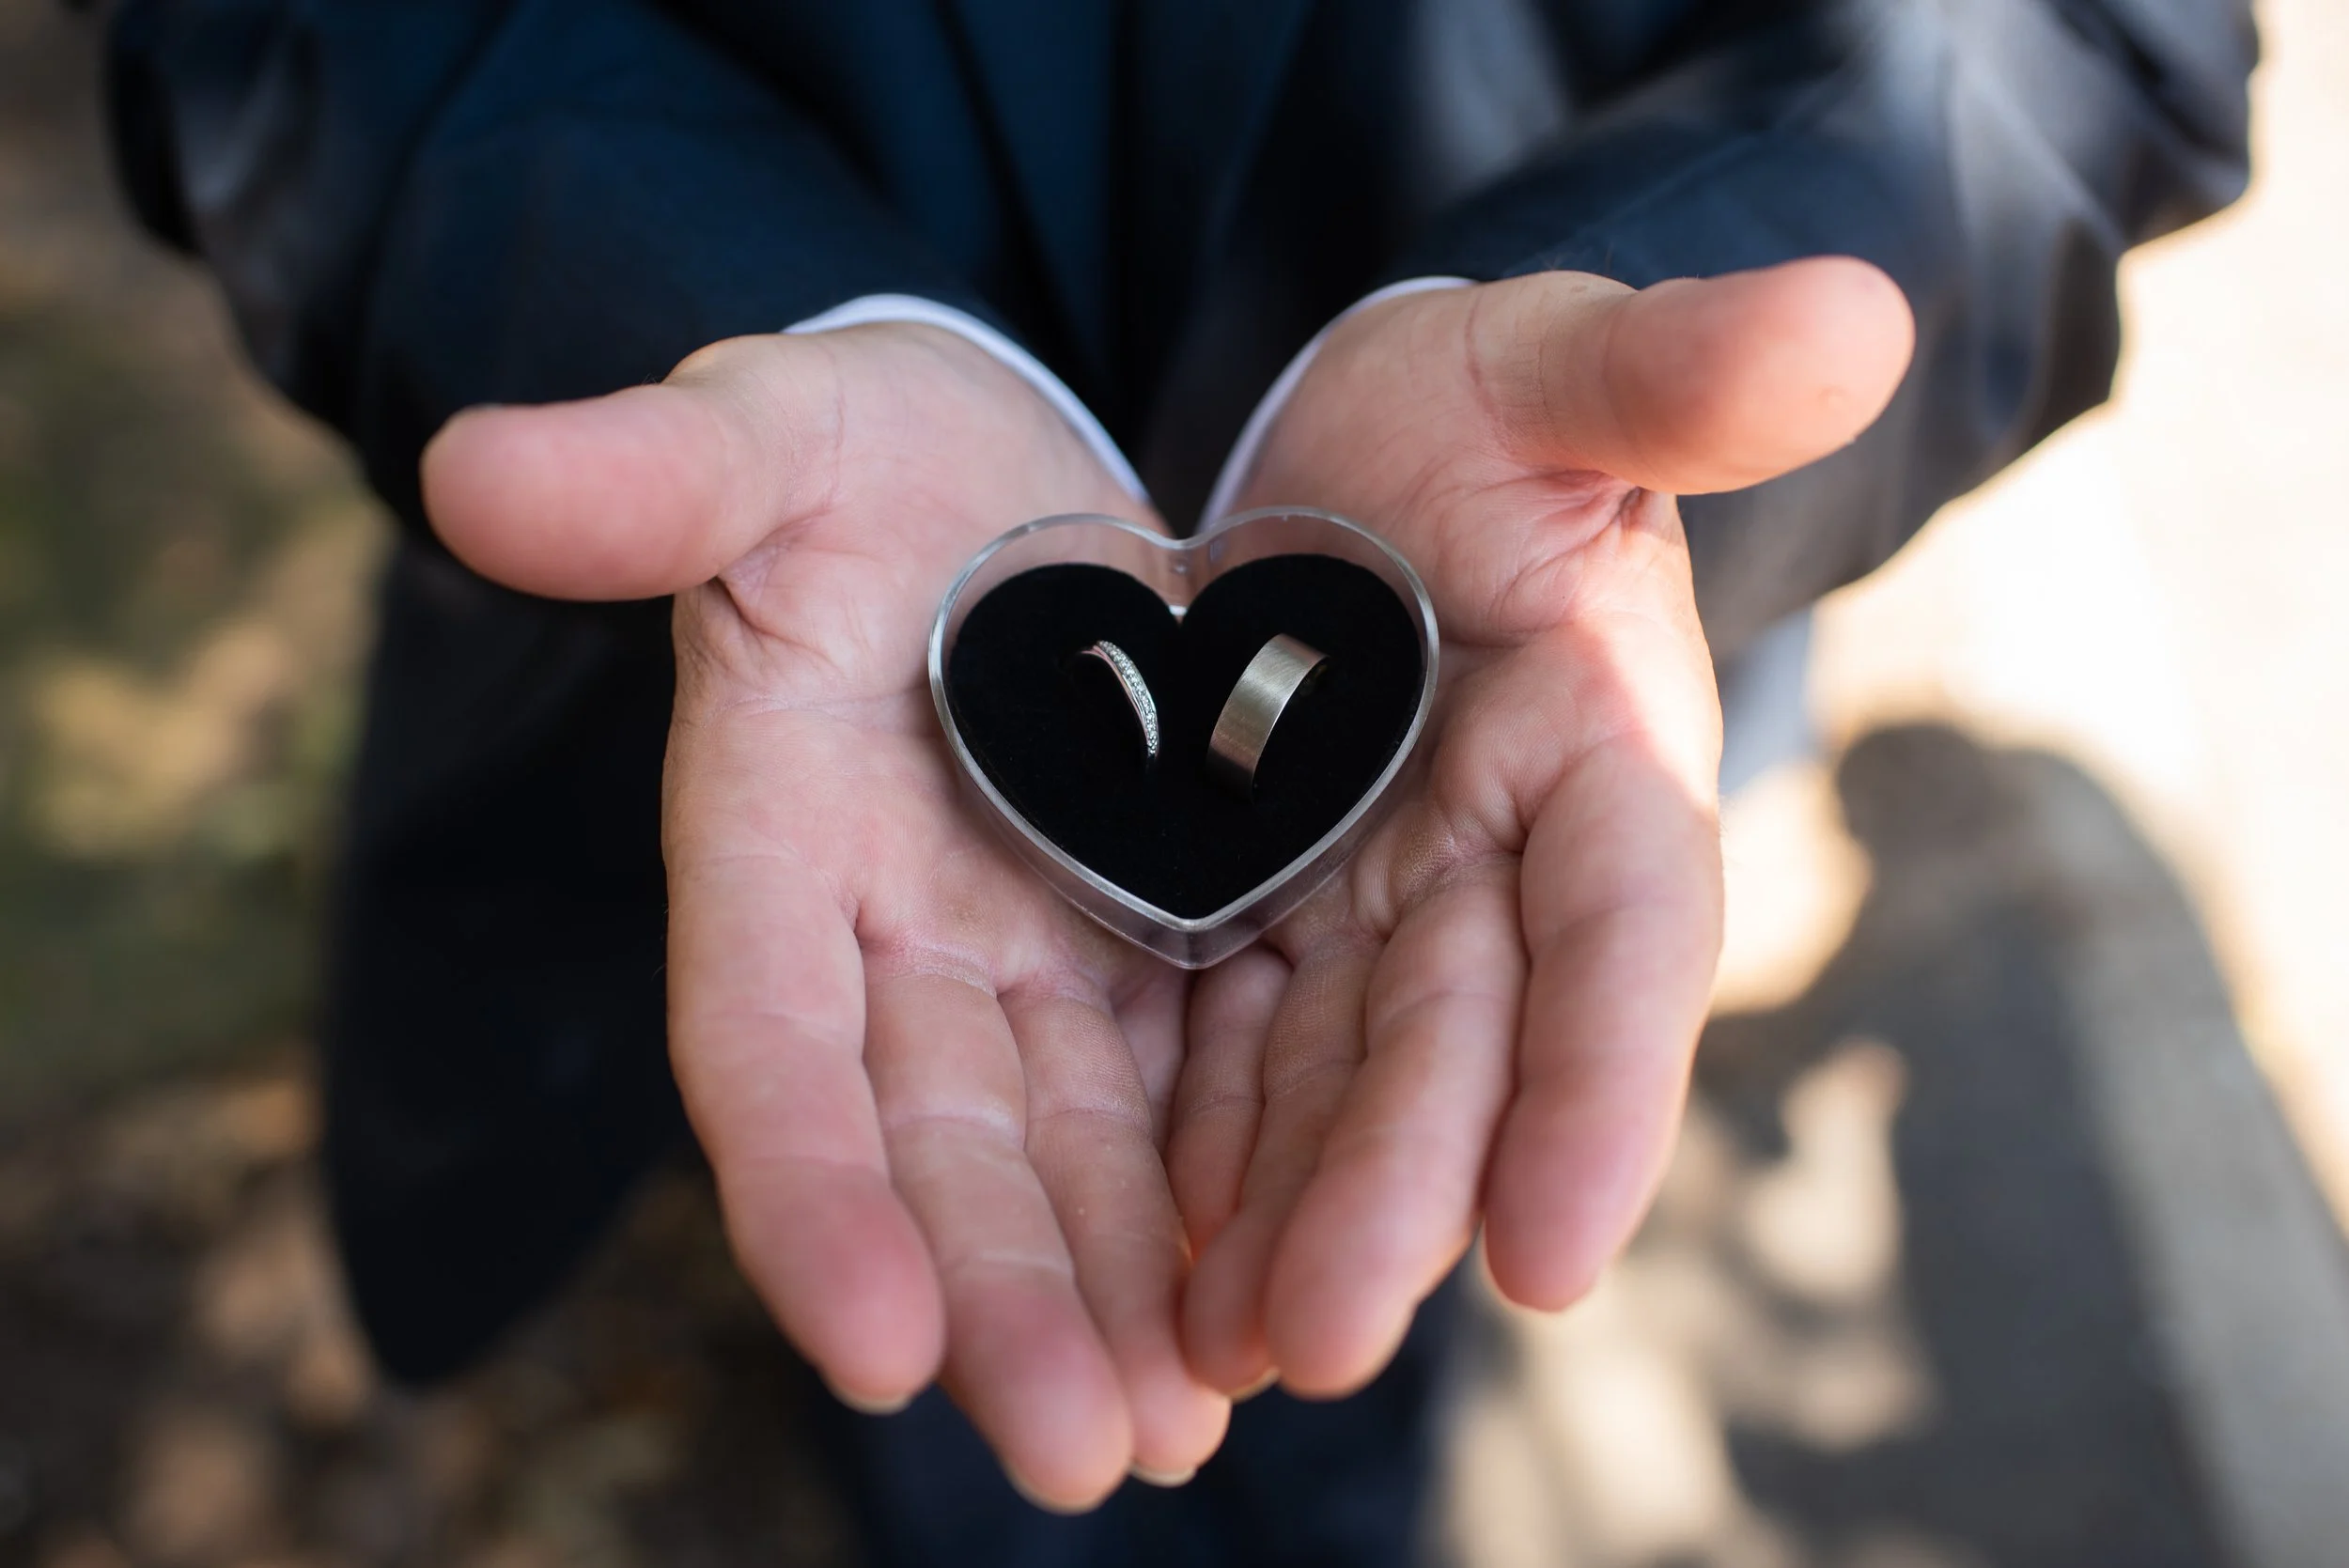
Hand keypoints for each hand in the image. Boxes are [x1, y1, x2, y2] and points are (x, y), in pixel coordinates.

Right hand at [422, 325, 1229, 1505]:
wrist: (985, 467)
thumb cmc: (852, 446)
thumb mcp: (768, 434)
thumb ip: (652, 475)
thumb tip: (463, 470)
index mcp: (769, 835)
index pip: (764, 1043)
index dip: (808, 1190)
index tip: (875, 1341)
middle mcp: (887, 937)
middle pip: (933, 1144)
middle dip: (1000, 1298)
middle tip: (1083, 1452)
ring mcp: (1019, 953)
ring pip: (1064, 1153)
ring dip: (1116, 1297)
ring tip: (1180, 1436)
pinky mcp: (1144, 939)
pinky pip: (1183, 1089)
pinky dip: (1213, 1200)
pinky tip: (1265, 1313)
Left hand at [1171, 261, 1913, 1394]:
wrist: (1360, 456)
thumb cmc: (1479, 406)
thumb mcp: (1558, 366)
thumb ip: (1678, 375)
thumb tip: (1857, 319)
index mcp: (1602, 745)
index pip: (1622, 927)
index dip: (1600, 1087)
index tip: (1550, 1250)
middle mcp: (1501, 864)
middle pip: (1459, 1043)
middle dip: (1398, 1190)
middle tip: (1317, 1336)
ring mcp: (1377, 906)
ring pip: (1339, 1080)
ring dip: (1288, 1215)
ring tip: (1216, 1349)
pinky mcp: (1263, 916)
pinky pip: (1231, 1048)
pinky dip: (1204, 1151)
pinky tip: (1156, 1261)